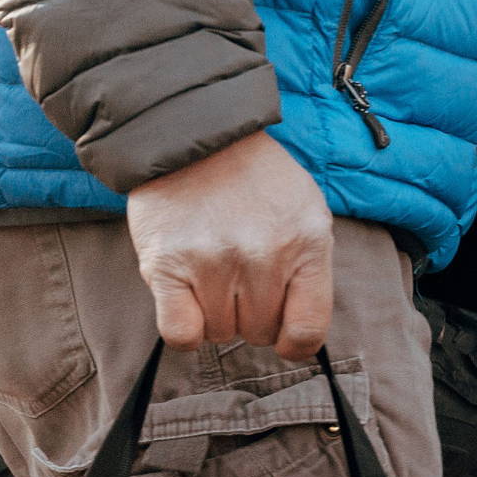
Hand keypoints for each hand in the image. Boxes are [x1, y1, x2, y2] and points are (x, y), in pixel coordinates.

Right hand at [125, 130, 333, 361]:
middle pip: (260, 332)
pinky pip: (181, 333)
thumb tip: (297, 330)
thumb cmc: (253, 178)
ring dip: (215, 315)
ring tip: (210, 273)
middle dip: (250, 315)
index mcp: (305, 242)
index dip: (294, 343)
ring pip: (220, 333)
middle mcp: (263, 255)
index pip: (308, 329)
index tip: (283, 337)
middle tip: (237, 279)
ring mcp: (213, 261)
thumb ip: (309, 267)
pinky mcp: (168, 266)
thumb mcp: (305, 210)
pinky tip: (185, 301)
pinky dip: (184, 328)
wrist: (193, 133)